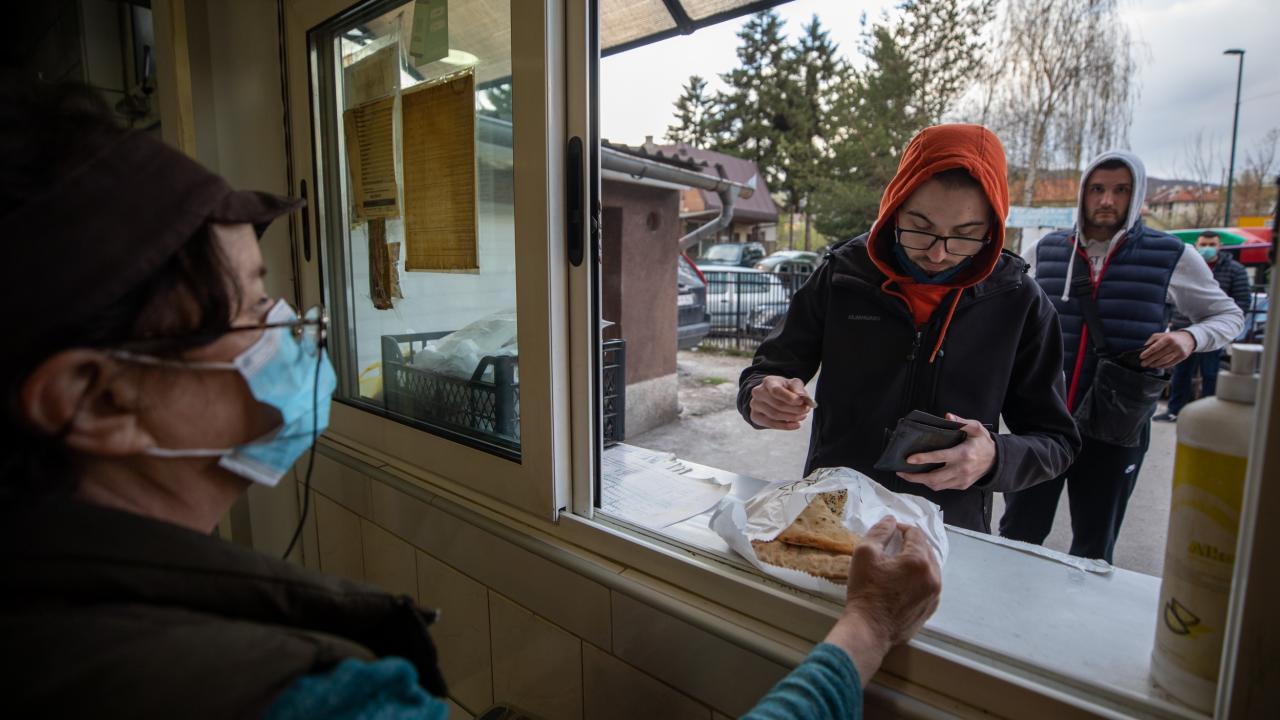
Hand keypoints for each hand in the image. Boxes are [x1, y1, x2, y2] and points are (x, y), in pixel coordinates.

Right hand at [748, 375, 815, 429]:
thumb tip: (804, 399)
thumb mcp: (793, 384)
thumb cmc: (785, 389)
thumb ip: (799, 389)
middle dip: (794, 409)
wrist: (772, 395)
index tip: (801, 402)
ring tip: (802, 416)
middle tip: (806, 410)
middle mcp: (758, 392)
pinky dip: (786, 426)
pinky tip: (796, 425)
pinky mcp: (755, 416)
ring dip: (791, 418)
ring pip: (774, 415)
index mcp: (768, 382)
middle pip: (777, 405)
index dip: (789, 398)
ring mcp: (755, 405)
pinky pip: (771, 424)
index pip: (776, 391)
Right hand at [824, 516, 941, 685]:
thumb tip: (891, 520)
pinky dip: (920, 578)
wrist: (869, 629)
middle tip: (892, 547)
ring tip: (898, 564)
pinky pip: (930, 584)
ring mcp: (935, 593)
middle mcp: (933, 575)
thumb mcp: (865, 554)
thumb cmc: (865, 590)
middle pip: (926, 549)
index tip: (889, 533)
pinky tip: (903, 583)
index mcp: (918, 560)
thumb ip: (880, 531)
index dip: (901, 529)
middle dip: (911, 544)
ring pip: (930, 567)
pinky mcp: (931, 607)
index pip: (915, 533)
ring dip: (917, 560)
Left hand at [896, 413, 994, 490]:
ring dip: (920, 482)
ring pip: (936, 486)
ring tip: (908, 475)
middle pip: (934, 478)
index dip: (923, 459)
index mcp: (963, 454)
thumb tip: (947, 415)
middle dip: (915, 477)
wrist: (997, 461)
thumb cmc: (983, 443)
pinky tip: (922, 477)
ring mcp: (961, 480)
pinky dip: (931, 483)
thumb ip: (962, 421)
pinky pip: (942, 487)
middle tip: (901, 472)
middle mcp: (961, 470)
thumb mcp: (976, 428)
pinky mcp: (961, 486)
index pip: (939, 458)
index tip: (909, 459)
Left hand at [1140, 330, 1194, 368]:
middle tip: (1143, 363)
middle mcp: (1174, 345)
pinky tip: (1157, 366)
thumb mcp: (1161, 335)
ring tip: (1149, 365)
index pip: (1155, 347)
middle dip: (1150, 360)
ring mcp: (1179, 351)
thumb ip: (1152, 340)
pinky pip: (1171, 363)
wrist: (1188, 338)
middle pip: (1160, 355)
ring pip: (1165, 360)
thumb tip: (1144, 348)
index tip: (1141, 357)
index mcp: (1168, 338)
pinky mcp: (1182, 357)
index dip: (1147, 353)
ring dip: (1156, 364)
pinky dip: (1163, 366)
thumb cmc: (1171, 337)